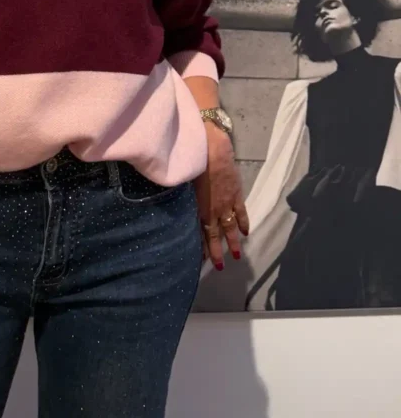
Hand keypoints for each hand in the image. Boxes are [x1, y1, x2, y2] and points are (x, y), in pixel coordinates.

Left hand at [194, 124, 248, 270]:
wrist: (211, 150)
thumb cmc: (192, 164)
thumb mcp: (183, 183)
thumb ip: (182, 198)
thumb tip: (171, 204)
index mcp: (199, 209)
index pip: (201, 233)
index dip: (202, 247)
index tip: (200, 261)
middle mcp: (214, 210)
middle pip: (216, 236)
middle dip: (217, 252)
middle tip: (220, 267)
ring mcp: (227, 203)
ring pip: (231, 228)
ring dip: (234, 242)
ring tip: (237, 256)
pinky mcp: (237, 194)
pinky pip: (242, 212)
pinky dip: (244, 223)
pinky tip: (246, 233)